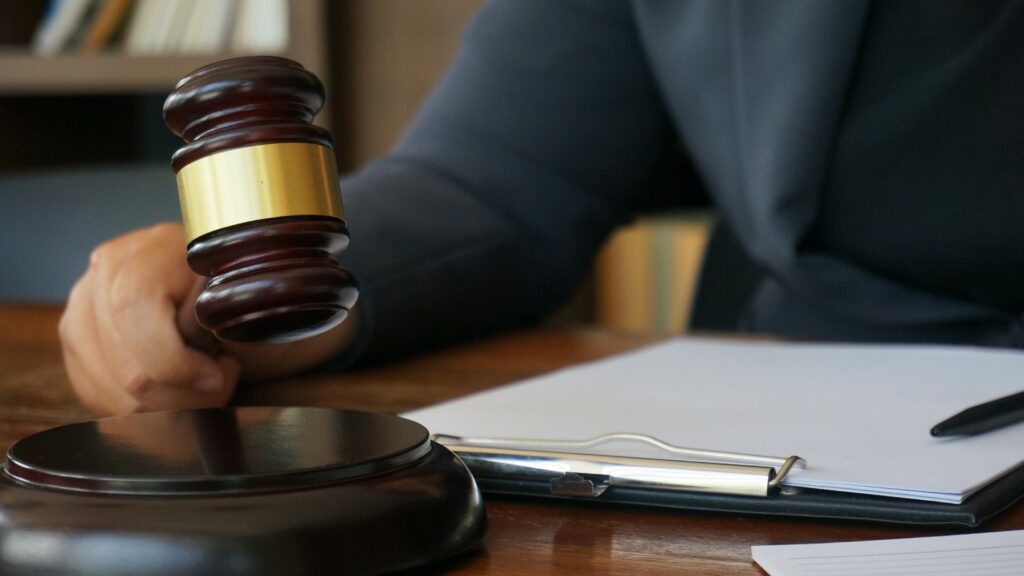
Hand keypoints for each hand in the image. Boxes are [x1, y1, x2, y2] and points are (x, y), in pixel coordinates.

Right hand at [59, 223, 357, 415]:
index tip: (217, 376)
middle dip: (181, 394)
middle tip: (217, 382)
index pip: (134, 304)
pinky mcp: (81, 344)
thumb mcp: (260, 306)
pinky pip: (98, 397)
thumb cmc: (261, 308)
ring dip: (166, 406)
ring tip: (199, 381)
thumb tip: (206, 340)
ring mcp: (88, 306)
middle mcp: (110, 270)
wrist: (257, 313)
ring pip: (110, 389)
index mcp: (156, 248)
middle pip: (123, 362)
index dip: (173, 359)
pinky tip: (175, 390)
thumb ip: (230, 319)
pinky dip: (145, 410)